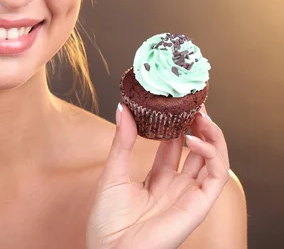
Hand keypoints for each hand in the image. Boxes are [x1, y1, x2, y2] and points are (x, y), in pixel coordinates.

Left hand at [86, 103, 229, 248]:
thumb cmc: (107, 221)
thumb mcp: (113, 172)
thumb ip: (122, 141)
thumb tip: (123, 107)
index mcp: (157, 180)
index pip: (174, 146)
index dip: (177, 124)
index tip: (174, 102)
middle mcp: (176, 187)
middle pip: (197, 151)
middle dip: (198, 126)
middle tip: (193, 103)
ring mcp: (189, 196)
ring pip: (214, 161)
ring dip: (212, 135)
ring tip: (201, 113)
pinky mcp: (198, 206)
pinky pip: (216, 177)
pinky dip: (213, 155)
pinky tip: (194, 139)